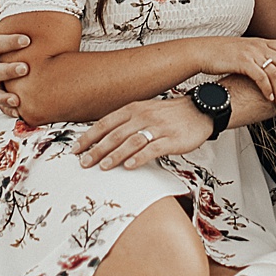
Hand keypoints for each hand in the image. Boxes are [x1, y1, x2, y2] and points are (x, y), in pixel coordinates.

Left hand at [73, 97, 212, 170]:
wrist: (199, 110)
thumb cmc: (170, 114)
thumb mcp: (145, 111)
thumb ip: (126, 123)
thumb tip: (103, 139)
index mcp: (133, 109)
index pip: (105, 123)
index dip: (89, 136)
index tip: (76, 149)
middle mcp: (143, 116)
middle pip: (115, 134)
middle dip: (97, 149)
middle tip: (84, 162)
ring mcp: (158, 127)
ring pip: (131, 141)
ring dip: (115, 154)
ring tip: (103, 166)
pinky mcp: (171, 139)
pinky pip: (153, 148)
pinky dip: (139, 158)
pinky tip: (130, 166)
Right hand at [192, 35, 275, 107]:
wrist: (203, 51)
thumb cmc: (222, 53)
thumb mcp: (244, 50)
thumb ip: (258, 55)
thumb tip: (269, 68)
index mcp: (262, 42)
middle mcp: (260, 46)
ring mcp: (252, 53)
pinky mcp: (243, 62)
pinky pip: (261, 77)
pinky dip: (268, 89)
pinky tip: (270, 98)